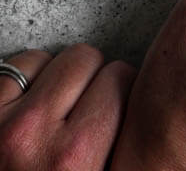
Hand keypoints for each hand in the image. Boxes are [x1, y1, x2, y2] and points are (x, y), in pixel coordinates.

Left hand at [0, 44, 134, 169]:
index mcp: (75, 160)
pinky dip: (26, 82)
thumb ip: (114, 150)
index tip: (114, 111)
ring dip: (56, 79)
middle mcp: (37, 135)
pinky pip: (18, 66)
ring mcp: (3, 121)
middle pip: (88, 59)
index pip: (121, 80)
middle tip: (83, 112)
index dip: (121, 93)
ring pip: (52, 57)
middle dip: (89, 79)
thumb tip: (140, 111)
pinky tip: (28, 109)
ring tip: (54, 114)